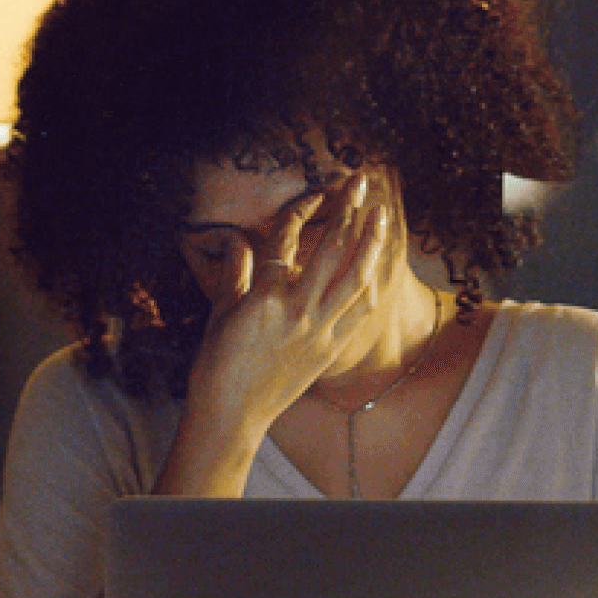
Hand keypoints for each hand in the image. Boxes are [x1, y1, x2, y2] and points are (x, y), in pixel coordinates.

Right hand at [177, 170, 399, 461]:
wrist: (231, 415)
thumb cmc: (217, 364)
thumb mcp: (220, 311)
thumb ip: (235, 272)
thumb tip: (238, 241)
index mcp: (266, 296)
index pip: (287, 239)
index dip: (300, 210)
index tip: (314, 191)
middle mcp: (299, 310)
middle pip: (332, 249)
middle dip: (348, 211)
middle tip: (360, 181)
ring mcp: (320, 332)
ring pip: (356, 278)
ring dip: (371, 243)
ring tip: (380, 215)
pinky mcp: (331, 350)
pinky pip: (359, 312)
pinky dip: (371, 285)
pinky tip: (378, 267)